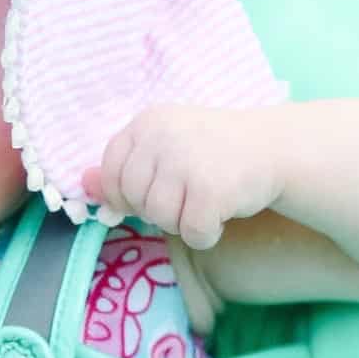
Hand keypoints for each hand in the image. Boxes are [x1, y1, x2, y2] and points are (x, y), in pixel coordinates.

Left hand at [81, 103, 284, 249]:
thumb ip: (125, 167)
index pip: (111, 170)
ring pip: (160, 219)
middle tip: (189, 194)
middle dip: (159, 210)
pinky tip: (222, 212)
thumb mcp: (164, 149)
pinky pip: (191, 233)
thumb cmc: (213, 153)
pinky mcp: (210, 189)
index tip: (154, 190)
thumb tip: (85, 185)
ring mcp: (186, 161)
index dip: (126, 193)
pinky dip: (207, 234)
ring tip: (206, 200)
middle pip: (134, 199)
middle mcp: (162, 136)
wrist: (274, 148)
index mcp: (146, 123)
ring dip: (183, 222)